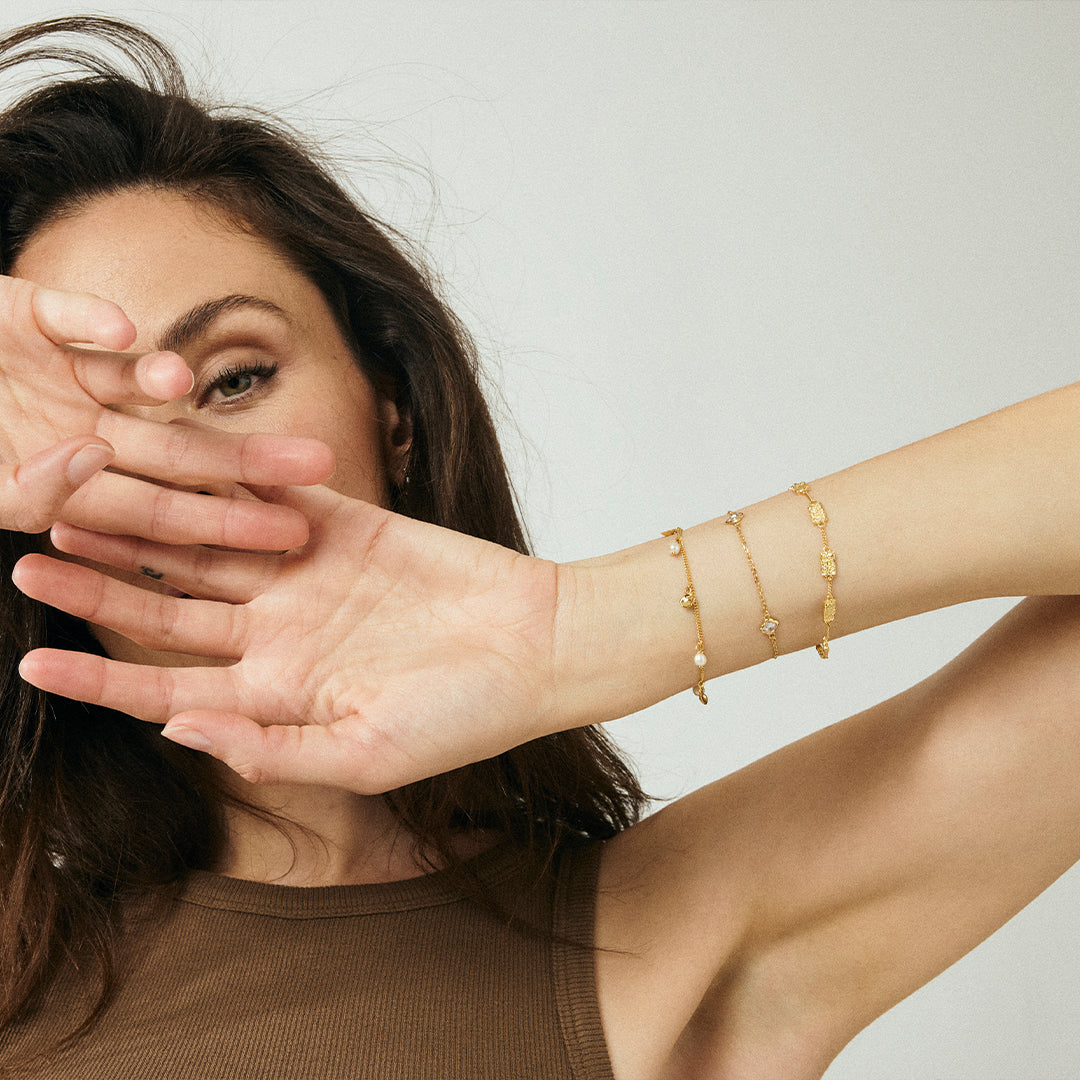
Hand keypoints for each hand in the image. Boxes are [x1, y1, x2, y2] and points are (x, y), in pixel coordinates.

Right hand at [0, 276, 332, 546]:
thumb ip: (25, 494)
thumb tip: (83, 470)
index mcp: (89, 486)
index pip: (166, 512)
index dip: (227, 521)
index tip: (294, 530)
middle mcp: (90, 430)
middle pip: (178, 450)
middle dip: (244, 460)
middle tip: (318, 463)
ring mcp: (65, 373)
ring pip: (133, 380)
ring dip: (163, 381)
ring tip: (188, 385)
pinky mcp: (28, 312)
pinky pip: (65, 314)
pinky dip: (87, 319)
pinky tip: (121, 328)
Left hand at [13, 487, 562, 792]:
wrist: (538, 644)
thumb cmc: (466, 716)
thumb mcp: (367, 756)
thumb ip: (271, 748)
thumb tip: (177, 729)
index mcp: (279, 693)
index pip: (168, 685)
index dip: (100, 676)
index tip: (33, 664)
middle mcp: (281, 631)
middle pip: (170, 605)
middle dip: (100, 583)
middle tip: (28, 556)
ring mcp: (309, 572)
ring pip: (206, 541)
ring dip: (145, 520)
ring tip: (80, 493)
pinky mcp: (344, 521)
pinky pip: (272, 489)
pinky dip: (226, 470)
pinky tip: (170, 447)